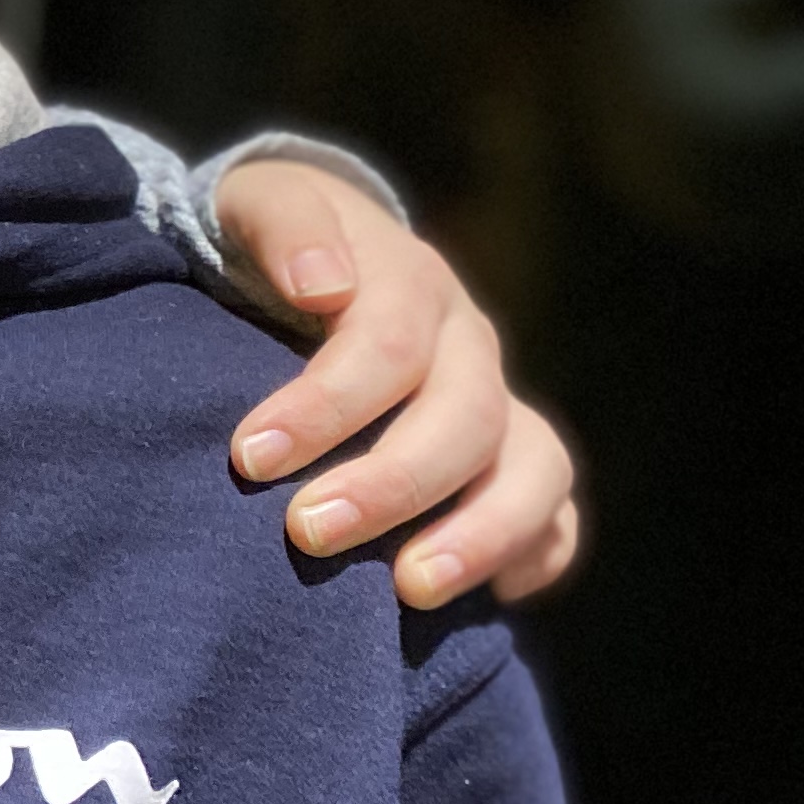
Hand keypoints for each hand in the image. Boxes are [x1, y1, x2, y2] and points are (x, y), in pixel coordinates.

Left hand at [211, 161, 582, 610]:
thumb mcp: (260, 203)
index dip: (324, 405)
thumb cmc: (268, 242)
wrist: (311, 259)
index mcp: (412, 282)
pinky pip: (555, 512)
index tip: (248, 457)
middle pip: (464, 418)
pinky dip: (536, 553)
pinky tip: (492, 600)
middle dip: (390, 483)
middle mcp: (470, 347)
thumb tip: (322, 284)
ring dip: (480, 534)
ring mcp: (500, 405)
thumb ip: (288, 225)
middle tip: (307, 532)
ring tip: (410, 590)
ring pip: (532, 471)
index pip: (386, 344)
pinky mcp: (510, 459)